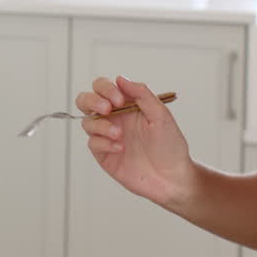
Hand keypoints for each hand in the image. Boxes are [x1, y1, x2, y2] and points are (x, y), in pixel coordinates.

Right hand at [75, 76, 193, 205]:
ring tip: (119, 135)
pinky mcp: (103, 154)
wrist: (171, 178)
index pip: (103, 87)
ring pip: (87, 122)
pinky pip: (92, 143)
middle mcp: (114, 118)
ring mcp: (107, 136)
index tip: (118, 100)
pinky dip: (104, 143)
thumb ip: (141, 94)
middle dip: (92, 101)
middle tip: (107, 109)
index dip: (105, 89)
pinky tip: (121, 149)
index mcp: (126, 105)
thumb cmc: (170, 146)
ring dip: (101, 125)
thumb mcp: (161, 115)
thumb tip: (120, 78)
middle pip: (85, 101)